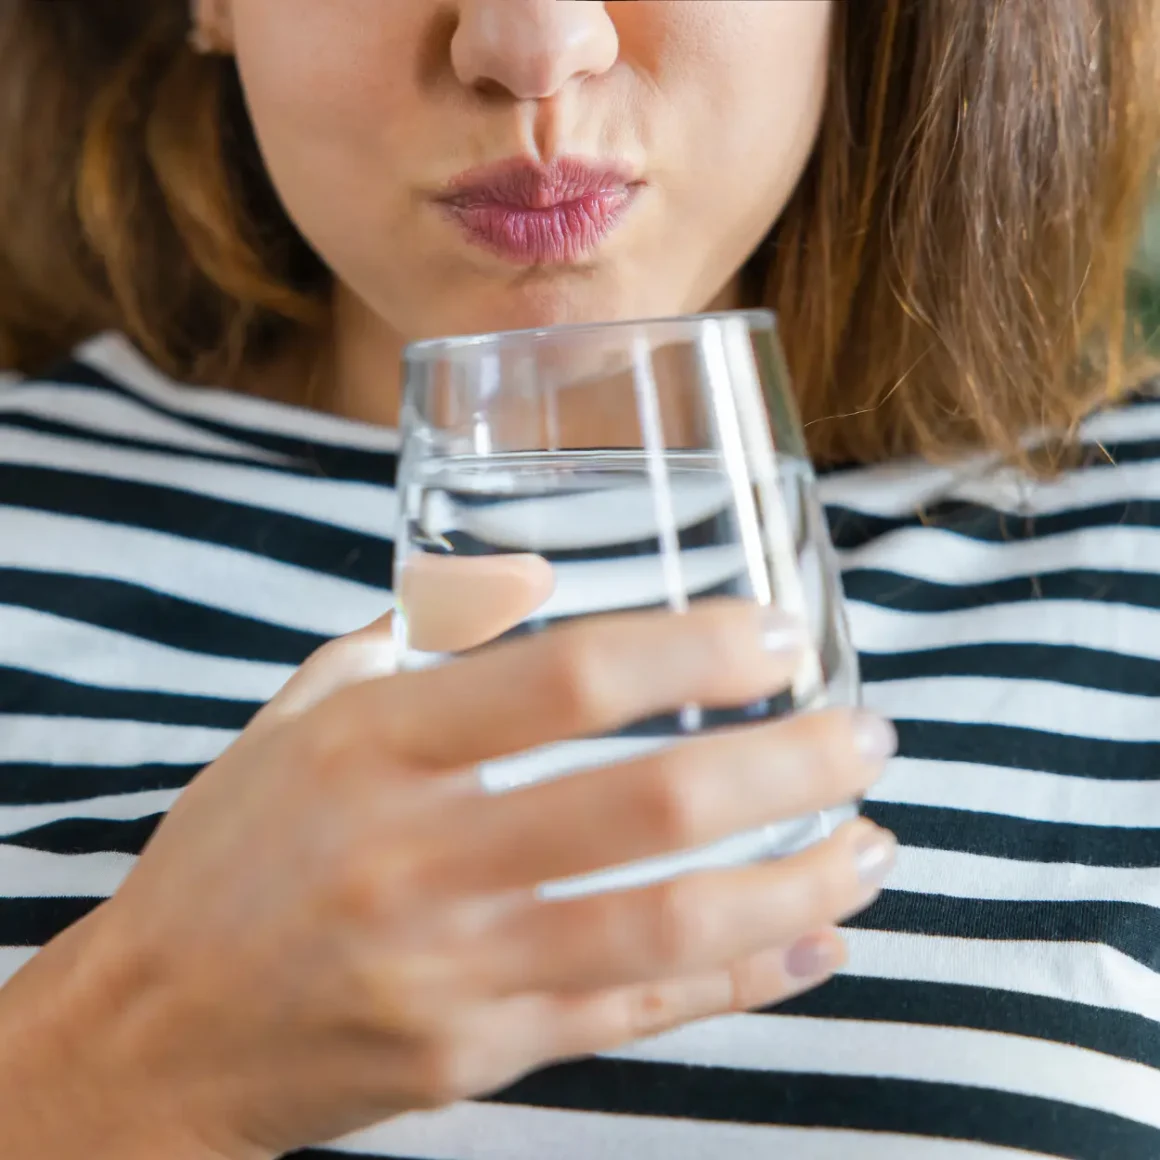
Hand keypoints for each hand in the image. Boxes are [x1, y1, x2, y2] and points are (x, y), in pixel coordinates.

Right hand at [0, 560, 894, 1159]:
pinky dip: (746, 976)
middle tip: (866, 734)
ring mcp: (450, 971)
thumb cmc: (236, 849)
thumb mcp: (304, 708)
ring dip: (796, 880)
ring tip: (876, 841)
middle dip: (788, 765)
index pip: (561, 680)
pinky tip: (818, 936)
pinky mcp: (476, 1054)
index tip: (778, 636)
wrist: (155, 1032)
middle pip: (647, 809)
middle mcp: (415, 860)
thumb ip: (421, 628)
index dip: (691, 649)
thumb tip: (534, 568)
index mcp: (370, 748)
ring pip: (667, 930)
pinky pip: (638, 1015)